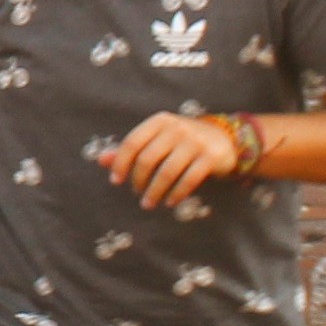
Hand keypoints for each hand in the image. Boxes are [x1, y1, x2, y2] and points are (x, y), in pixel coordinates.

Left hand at [107, 106, 238, 212]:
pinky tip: (170, 202)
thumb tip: (101, 161)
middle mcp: (176, 128)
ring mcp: (195, 142)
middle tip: (136, 193)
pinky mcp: (210, 157)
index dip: (120, 163)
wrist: (224, 139)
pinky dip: (177, 194)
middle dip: (138, 180)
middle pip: (147, 159)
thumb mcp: (157, 139)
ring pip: (167, 172)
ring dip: (155, 192)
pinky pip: (189, 180)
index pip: (132, 143)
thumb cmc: (181, 141)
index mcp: (159, 121)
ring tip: (148, 204)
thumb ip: (131, 149)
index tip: (116, 181)